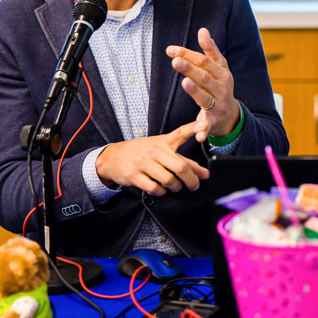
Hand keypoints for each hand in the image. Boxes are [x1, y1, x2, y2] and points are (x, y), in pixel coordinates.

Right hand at [95, 120, 210, 196]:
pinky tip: (160, 189)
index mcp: (164, 141)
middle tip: (194, 186)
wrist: (112, 158)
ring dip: (175, 187)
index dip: (194, 128)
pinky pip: (155, 188)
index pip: (181, 132)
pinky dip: (161, 192)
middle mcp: (154, 150)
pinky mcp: (134, 175)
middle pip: (180, 167)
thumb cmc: (143, 153)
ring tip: (174, 186)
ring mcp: (143, 162)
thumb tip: (205, 174)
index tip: (204, 124)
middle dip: (191, 180)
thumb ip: (185, 162)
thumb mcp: (163, 152)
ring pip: (169, 180)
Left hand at [167, 27, 239, 140]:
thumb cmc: (221, 86)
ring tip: (186, 83)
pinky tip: (198, 134)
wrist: (231, 115)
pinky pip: (207, 125)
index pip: (203, 61)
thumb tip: (202, 30)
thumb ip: (210, 49)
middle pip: (204, 76)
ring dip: (196, 91)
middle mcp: (222, 87)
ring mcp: (218, 104)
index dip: (187, 54)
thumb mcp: (219, 67)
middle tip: (175, 61)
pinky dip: (203, 130)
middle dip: (190, 69)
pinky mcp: (213, 121)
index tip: (170, 50)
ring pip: (205, 97)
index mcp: (222, 73)